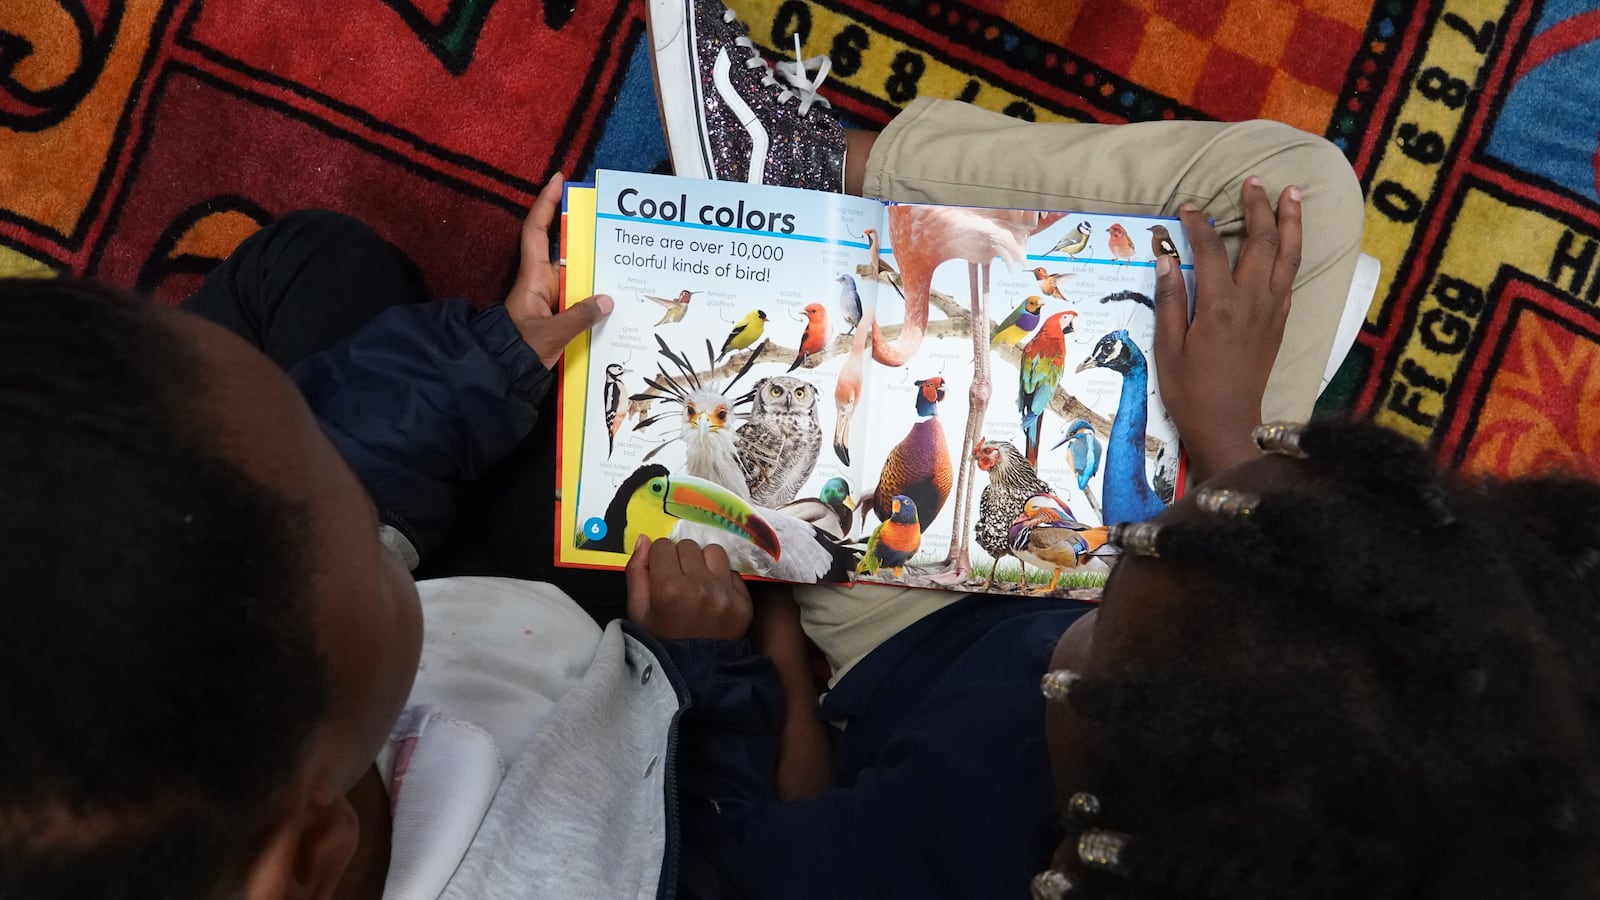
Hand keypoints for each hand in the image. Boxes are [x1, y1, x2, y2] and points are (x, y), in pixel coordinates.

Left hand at [504, 173, 613, 368]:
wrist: (502, 375)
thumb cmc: (518, 351)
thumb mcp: (549, 335)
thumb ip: (578, 317)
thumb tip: (607, 300)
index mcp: (532, 278)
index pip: (536, 231)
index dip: (546, 203)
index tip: (559, 179)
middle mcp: (542, 282)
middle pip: (564, 249)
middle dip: (585, 234)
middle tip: (613, 221)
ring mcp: (550, 299)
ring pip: (576, 274)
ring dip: (596, 267)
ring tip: (626, 257)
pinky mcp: (558, 316)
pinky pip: (580, 298)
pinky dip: (596, 296)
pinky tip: (619, 297)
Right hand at [625, 536, 752, 640]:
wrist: (697, 671)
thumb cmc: (661, 639)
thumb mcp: (638, 611)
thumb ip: (636, 572)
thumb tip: (645, 539)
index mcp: (669, 587)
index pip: (663, 546)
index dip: (659, 559)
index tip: (661, 574)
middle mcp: (700, 585)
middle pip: (688, 546)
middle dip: (680, 560)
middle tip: (679, 582)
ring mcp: (725, 592)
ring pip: (713, 551)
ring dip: (704, 562)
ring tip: (699, 583)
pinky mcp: (743, 599)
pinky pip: (731, 571)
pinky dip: (721, 579)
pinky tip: (713, 597)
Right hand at [1152, 176, 1300, 481]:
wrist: (1228, 423)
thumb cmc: (1191, 390)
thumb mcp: (1168, 347)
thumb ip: (1170, 300)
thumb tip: (1166, 259)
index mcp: (1220, 305)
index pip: (1212, 249)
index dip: (1199, 225)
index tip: (1189, 209)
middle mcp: (1252, 301)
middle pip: (1262, 241)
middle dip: (1258, 207)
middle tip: (1253, 182)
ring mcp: (1271, 310)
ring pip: (1288, 254)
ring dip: (1291, 221)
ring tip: (1292, 194)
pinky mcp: (1280, 322)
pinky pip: (1290, 277)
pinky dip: (1292, 251)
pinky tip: (1290, 239)